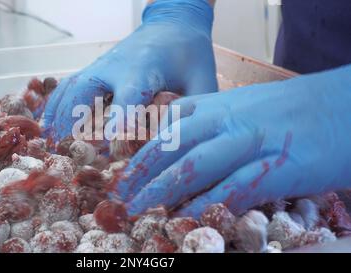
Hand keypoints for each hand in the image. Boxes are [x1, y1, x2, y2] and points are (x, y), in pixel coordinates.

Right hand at [43, 0, 217, 143]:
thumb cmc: (189, 54)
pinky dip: (54, 106)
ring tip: (47, 144)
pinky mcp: (93, 70)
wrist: (172, 23)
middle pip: (85, 92)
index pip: (128, 99)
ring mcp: (100, 66)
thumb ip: (191, 112)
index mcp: (144, 69)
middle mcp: (115, 66)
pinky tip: (46, 126)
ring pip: (70, 89)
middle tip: (64, 151)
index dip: (120, 124)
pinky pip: (67, 86)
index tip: (112, 151)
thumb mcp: (202, 81)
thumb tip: (178, 147)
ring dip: (57, 116)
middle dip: (73, 121)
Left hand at [116, 65, 350, 216]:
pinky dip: (207, 205)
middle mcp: (229, 119)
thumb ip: (213, 124)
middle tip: (120, 197)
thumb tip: (182, 154)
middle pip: (173, 145)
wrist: (345, 106)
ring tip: (140, 211)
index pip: (168, 125)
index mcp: (220, 104)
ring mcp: (251, 140)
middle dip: (141, 173)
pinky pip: (232, 188)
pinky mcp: (276, 166)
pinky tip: (186, 219)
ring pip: (195, 165)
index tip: (124, 172)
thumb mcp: (245, 106)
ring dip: (163, 190)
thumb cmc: (293, 110)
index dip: (142, 151)